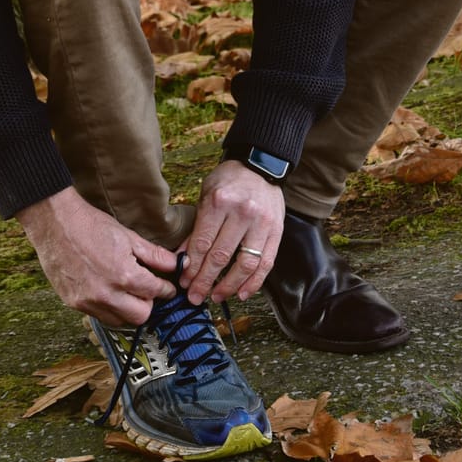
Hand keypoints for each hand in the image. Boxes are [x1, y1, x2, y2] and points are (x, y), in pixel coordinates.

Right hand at [17, 187, 176, 325]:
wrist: (55, 222)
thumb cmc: (90, 225)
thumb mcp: (128, 237)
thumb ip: (155, 255)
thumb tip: (177, 264)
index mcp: (123, 275)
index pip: (155, 293)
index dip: (165, 289)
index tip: (166, 287)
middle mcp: (106, 294)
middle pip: (141, 316)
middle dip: (148, 304)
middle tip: (147, 290)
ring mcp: (88, 301)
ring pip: (120, 321)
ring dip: (128, 310)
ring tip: (127, 291)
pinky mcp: (73, 303)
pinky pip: (99, 316)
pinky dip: (109, 308)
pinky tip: (108, 291)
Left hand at [182, 159, 284, 303]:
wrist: (261, 165)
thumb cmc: (229, 180)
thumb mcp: (206, 195)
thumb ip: (196, 227)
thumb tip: (184, 259)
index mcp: (220, 202)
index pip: (202, 243)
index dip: (192, 267)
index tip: (184, 281)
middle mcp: (242, 213)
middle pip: (221, 257)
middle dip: (205, 281)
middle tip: (195, 297)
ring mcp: (262, 223)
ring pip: (245, 264)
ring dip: (229, 286)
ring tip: (216, 296)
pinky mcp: (277, 232)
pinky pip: (266, 263)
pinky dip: (254, 282)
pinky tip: (242, 293)